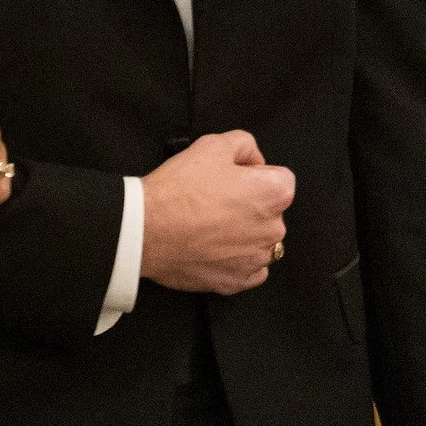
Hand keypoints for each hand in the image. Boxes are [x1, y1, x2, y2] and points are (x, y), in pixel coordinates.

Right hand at [140, 131, 293, 294]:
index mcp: (274, 194)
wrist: (146, 229)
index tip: (228, 177)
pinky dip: (234, 259)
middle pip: (270, 211)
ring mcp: (256, 259)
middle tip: (213, 199)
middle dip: (249, 204)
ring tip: (206, 225)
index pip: (279, 177)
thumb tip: (252, 160)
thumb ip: (244, 144)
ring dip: (241, 233)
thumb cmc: (179, 188)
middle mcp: (274, 230)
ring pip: (258, 240)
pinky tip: (210, 247)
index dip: (253, 173)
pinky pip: (248, 268)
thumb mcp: (212, 144)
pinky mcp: (237, 281)